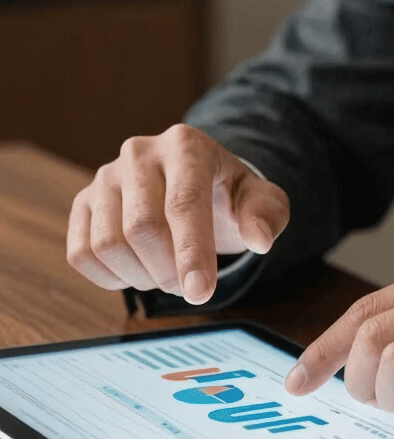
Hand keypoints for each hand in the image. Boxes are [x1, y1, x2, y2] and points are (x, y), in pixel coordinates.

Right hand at [67, 124, 288, 303]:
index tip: (201, 292)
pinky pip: (81, 254)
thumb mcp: (260, 199)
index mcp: (185, 146)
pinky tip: (139, 272)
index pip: (183, 203)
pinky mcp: (83, 202)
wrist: (194, 183)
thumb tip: (260, 239)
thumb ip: (267, 214)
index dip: (191, 253)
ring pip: (107, 244)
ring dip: (140, 278)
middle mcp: (139, 153)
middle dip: (168, 271)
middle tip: (190, 287)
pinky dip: (111, 278)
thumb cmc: (227, 194)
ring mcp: (105, 177)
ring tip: (167, 274)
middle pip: (142, 228)